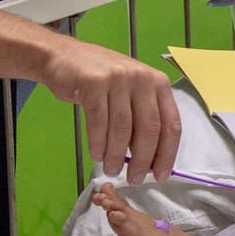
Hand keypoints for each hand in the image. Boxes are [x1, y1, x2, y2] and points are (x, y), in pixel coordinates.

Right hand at [43, 40, 180, 185]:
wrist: (64, 57)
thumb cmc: (100, 80)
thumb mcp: (129, 92)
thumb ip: (141, 119)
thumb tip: (150, 160)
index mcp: (157, 82)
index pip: (170, 123)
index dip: (167, 153)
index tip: (160, 175)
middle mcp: (141, 78)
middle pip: (149, 128)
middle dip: (143, 160)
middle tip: (134, 178)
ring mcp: (117, 78)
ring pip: (123, 128)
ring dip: (117, 155)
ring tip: (112, 169)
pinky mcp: (93, 82)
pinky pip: (98, 122)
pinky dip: (98, 143)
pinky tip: (97, 154)